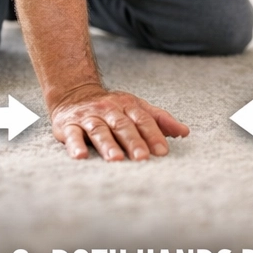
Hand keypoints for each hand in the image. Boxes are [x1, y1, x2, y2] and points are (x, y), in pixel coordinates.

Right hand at [48, 83, 188, 160]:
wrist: (73, 93)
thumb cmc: (111, 107)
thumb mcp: (135, 108)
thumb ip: (159, 120)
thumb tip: (184, 132)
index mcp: (127, 105)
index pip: (143, 120)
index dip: (153, 135)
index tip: (162, 151)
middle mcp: (108, 110)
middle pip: (122, 126)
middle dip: (133, 142)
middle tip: (142, 158)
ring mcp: (88, 117)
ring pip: (99, 130)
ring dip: (108, 145)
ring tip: (116, 159)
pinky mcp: (68, 125)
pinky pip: (72, 135)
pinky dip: (75, 145)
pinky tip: (80, 156)